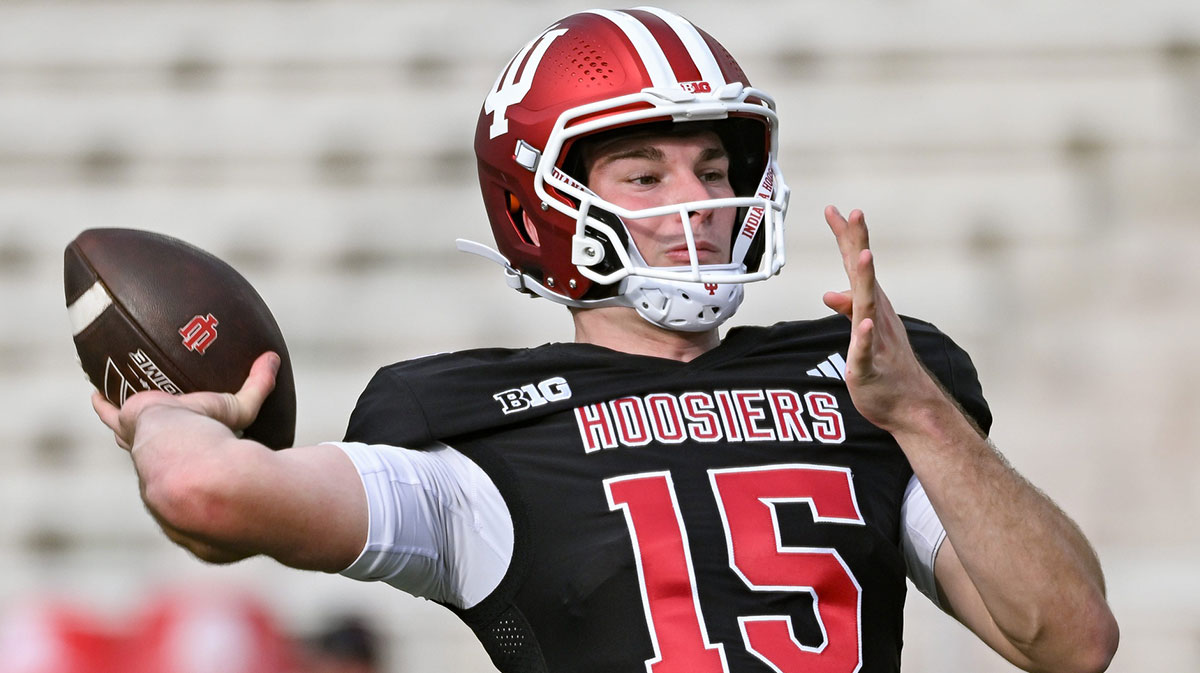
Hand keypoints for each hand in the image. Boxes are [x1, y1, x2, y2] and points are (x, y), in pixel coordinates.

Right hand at [92, 351, 279, 450]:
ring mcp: (141, 435)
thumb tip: (274, 358)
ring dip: (123, 412)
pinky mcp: (125, 420)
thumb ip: (258, 385)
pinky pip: (109, 410)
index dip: (186, 438)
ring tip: (119, 398)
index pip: (185, 445)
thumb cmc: (214, 437)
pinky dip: (103, 401)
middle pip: (156, 437)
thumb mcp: (240, 408)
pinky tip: (96, 390)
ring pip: (129, 424)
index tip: (188, 431)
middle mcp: (163, 448)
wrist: (182, 452)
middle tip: (148, 410)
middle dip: (149, 428)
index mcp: (188, 449)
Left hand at [821, 206, 939, 430]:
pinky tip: (862, 323)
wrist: (910, 406)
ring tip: (863, 256)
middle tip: (854, 213)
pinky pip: (865, 351)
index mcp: (872, 305)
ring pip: (867, 307)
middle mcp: (876, 316)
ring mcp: (875, 340)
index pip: (856, 265)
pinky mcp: (869, 368)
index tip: (834, 209)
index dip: (846, 238)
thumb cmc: (885, 365)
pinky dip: (864, 336)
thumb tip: (828, 292)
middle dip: (858, 244)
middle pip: (864, 275)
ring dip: (865, 281)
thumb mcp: (861, 332)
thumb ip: (847, 308)